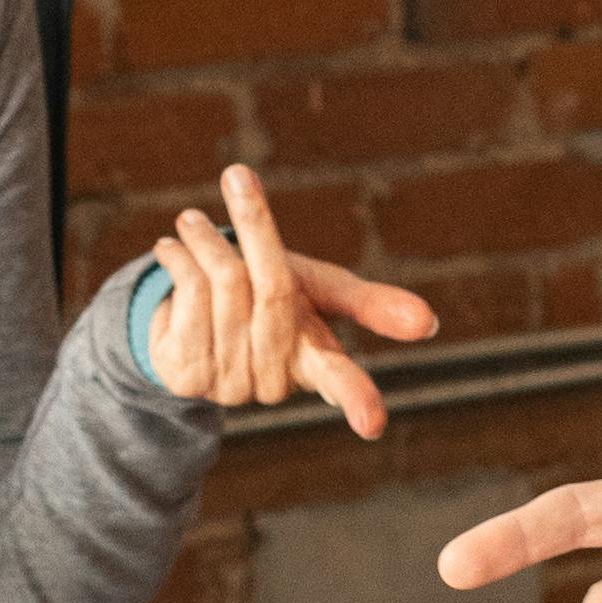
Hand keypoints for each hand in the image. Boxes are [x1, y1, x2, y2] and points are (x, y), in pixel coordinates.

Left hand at [139, 166, 440, 437]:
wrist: (188, 314)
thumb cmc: (270, 298)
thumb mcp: (321, 293)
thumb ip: (370, 303)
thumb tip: (429, 323)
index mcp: (315, 360)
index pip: (341, 381)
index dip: (359, 398)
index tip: (373, 424)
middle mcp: (275, 381)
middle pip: (274, 290)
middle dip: (254, 227)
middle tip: (236, 178)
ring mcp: (227, 383)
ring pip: (225, 285)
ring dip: (206, 239)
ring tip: (192, 223)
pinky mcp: (185, 375)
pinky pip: (190, 295)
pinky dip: (180, 258)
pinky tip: (172, 252)